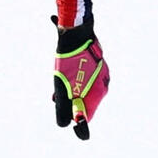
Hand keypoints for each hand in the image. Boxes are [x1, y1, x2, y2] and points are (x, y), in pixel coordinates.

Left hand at [52, 16, 108, 139]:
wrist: (76, 32)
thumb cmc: (68, 60)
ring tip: (57, 86)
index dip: (76, 122)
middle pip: (85, 103)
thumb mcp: (61, 86)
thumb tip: (64, 125)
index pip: (87, 117)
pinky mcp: (98, 66)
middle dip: (70, 103)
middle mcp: (102, 86)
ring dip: (71, 91)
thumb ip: (64, 106)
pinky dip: (76, 80)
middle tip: (55, 97)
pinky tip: (64, 74)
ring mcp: (102, 75)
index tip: (66, 120)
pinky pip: (87, 78)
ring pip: (86, 90)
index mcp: (96, 94)